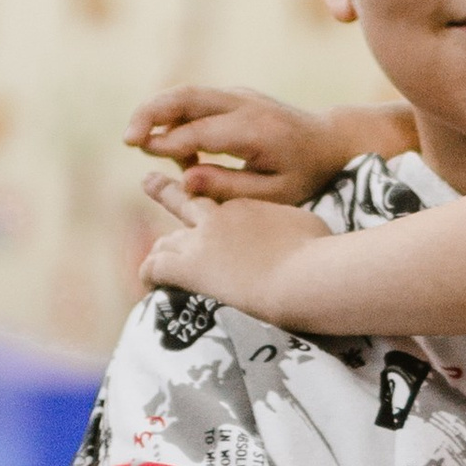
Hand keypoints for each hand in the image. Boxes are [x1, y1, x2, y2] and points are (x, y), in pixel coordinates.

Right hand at [127, 83, 410, 203]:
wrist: (331, 141)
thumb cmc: (305, 174)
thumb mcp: (276, 193)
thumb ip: (230, 188)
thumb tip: (186, 180)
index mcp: (256, 130)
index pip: (200, 131)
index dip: (169, 142)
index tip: (143, 152)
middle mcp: (244, 103)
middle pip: (186, 96)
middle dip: (150, 113)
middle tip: (127, 139)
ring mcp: (237, 95)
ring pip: (186, 94)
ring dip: (157, 114)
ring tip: (139, 142)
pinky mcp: (232, 96)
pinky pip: (194, 101)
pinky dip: (174, 119)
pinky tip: (175, 151)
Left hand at [138, 184, 328, 315]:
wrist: (302, 274)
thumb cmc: (316, 253)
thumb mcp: (307, 225)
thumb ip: (291, 226)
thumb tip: (295, 232)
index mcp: (246, 206)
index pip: (219, 200)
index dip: (212, 203)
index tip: (210, 207)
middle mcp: (217, 219)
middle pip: (184, 202)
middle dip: (166, 191)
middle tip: (149, 181)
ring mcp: (199, 242)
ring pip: (167, 240)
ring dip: (161, 248)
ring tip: (153, 253)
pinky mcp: (187, 267)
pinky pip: (155, 268)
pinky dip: (150, 275)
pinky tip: (150, 284)